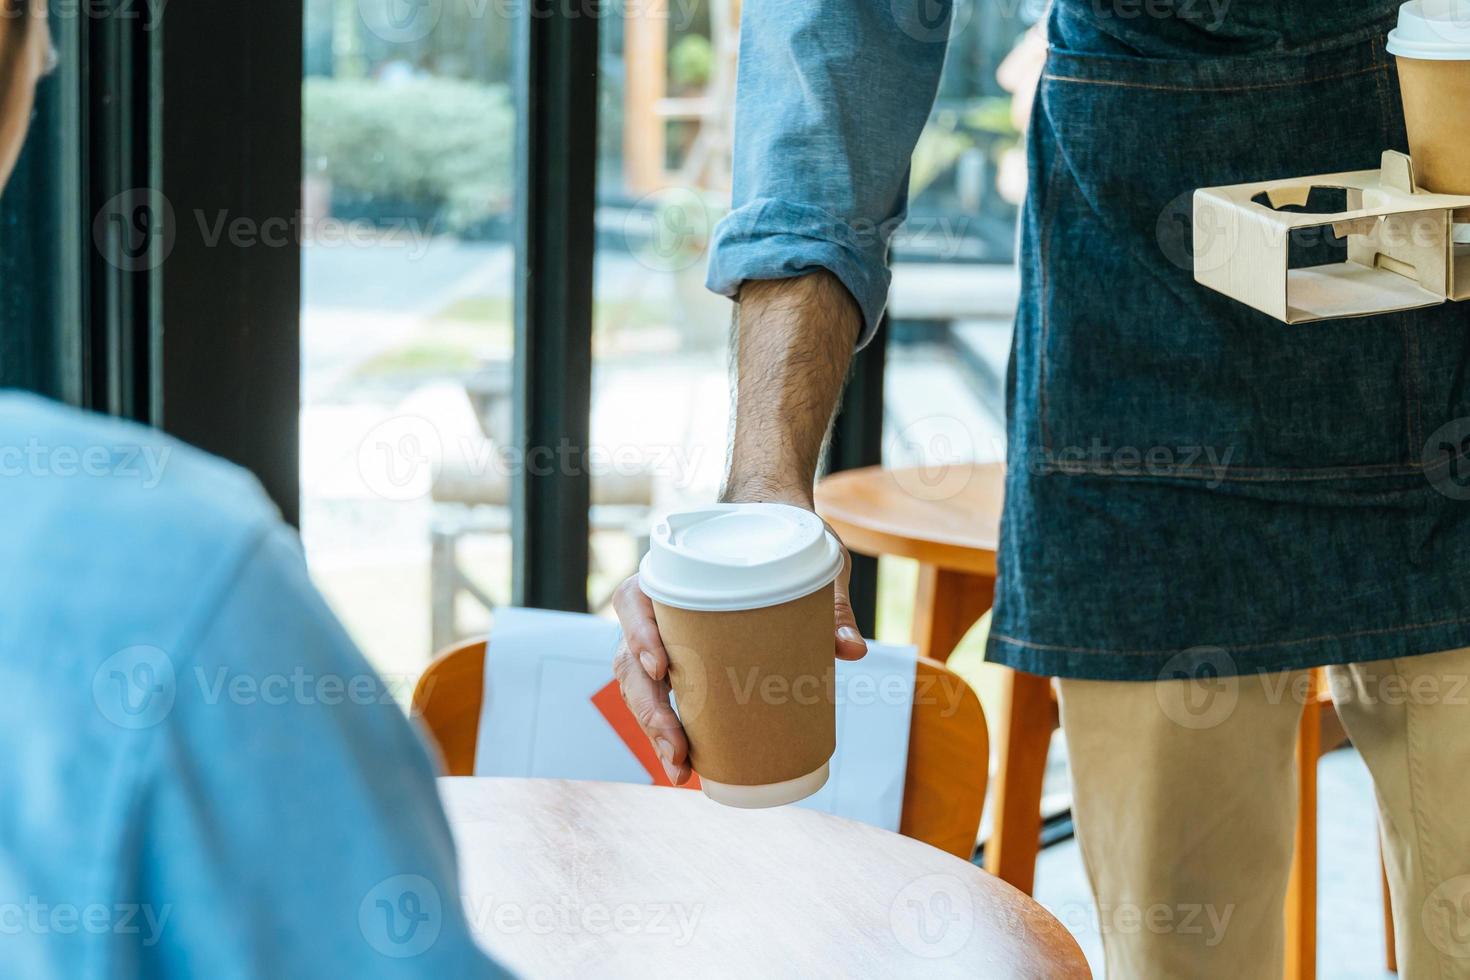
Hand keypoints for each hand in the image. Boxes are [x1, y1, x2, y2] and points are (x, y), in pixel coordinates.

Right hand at [611, 527, 867, 786]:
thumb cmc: (781, 540)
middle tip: (677, 748)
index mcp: (672, 571)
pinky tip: (686, 765)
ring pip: (640, 686)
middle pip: (632, 660)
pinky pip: (662, 696)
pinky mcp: (682, 661)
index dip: (639, 633)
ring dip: (654, 730)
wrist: (772, 529)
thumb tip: (854, 651)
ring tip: (680, 769)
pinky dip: (669, 731)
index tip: (660, 666)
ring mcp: (664, 636)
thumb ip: (830, 604)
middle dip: (650, 709)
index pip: (634, 600)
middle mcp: (656, 606)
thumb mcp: (808, 561)